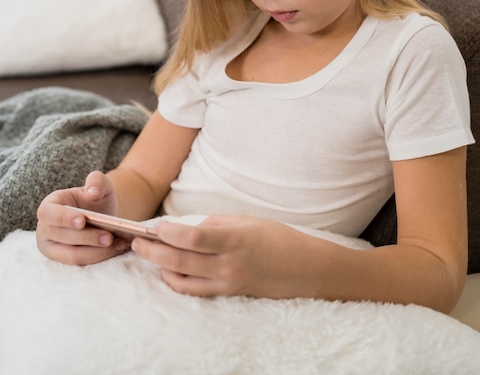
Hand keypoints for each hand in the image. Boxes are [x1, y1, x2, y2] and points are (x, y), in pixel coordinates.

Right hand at [36, 170, 126, 264]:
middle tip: (110, 236)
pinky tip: (117, 248)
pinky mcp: (64, 260)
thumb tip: (93, 192)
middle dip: (88, 238)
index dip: (64, 218)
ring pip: (72, 255)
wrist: (100, 214)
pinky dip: (99, 257)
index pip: (49, 213)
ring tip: (118, 244)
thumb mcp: (99, 184)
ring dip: (96, 252)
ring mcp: (52, 247)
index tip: (82, 221)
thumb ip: (97, 181)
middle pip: (63, 237)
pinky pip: (81, 263)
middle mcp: (46, 228)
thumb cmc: (95, 198)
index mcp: (49, 206)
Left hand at [131, 215, 323, 297]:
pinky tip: (168, 272)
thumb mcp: (248, 221)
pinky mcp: (229, 294)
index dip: (168, 233)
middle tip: (136, 242)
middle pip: (180, 260)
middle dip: (153, 251)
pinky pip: (196, 291)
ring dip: (160, 268)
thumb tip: (189, 228)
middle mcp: (228, 265)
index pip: (191, 237)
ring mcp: (228, 283)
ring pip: (183, 280)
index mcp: (234, 240)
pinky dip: (177, 282)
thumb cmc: (279, 238)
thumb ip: (216, 224)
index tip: (154, 225)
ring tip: (148, 254)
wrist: (306, 270)